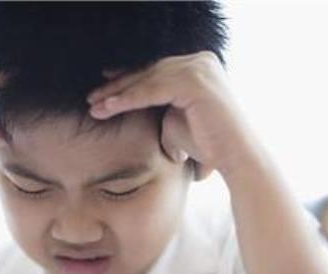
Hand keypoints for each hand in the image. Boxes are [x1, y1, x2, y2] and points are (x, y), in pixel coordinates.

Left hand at [86, 52, 256, 178]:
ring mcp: (200, 67)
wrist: (234, 159)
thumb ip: (157, 108)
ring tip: (95, 106)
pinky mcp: (196, 81)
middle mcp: (201, 60)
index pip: (157, 70)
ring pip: (149, 79)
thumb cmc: (207, 146)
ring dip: (119, 93)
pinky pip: (154, 89)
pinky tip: (111, 107)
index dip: (128, 79)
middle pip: (151, 71)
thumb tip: (133, 107)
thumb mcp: (174, 121)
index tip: (103, 89)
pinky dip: (130, 98)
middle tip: (93, 98)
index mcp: (199, 65)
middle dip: (118, 85)